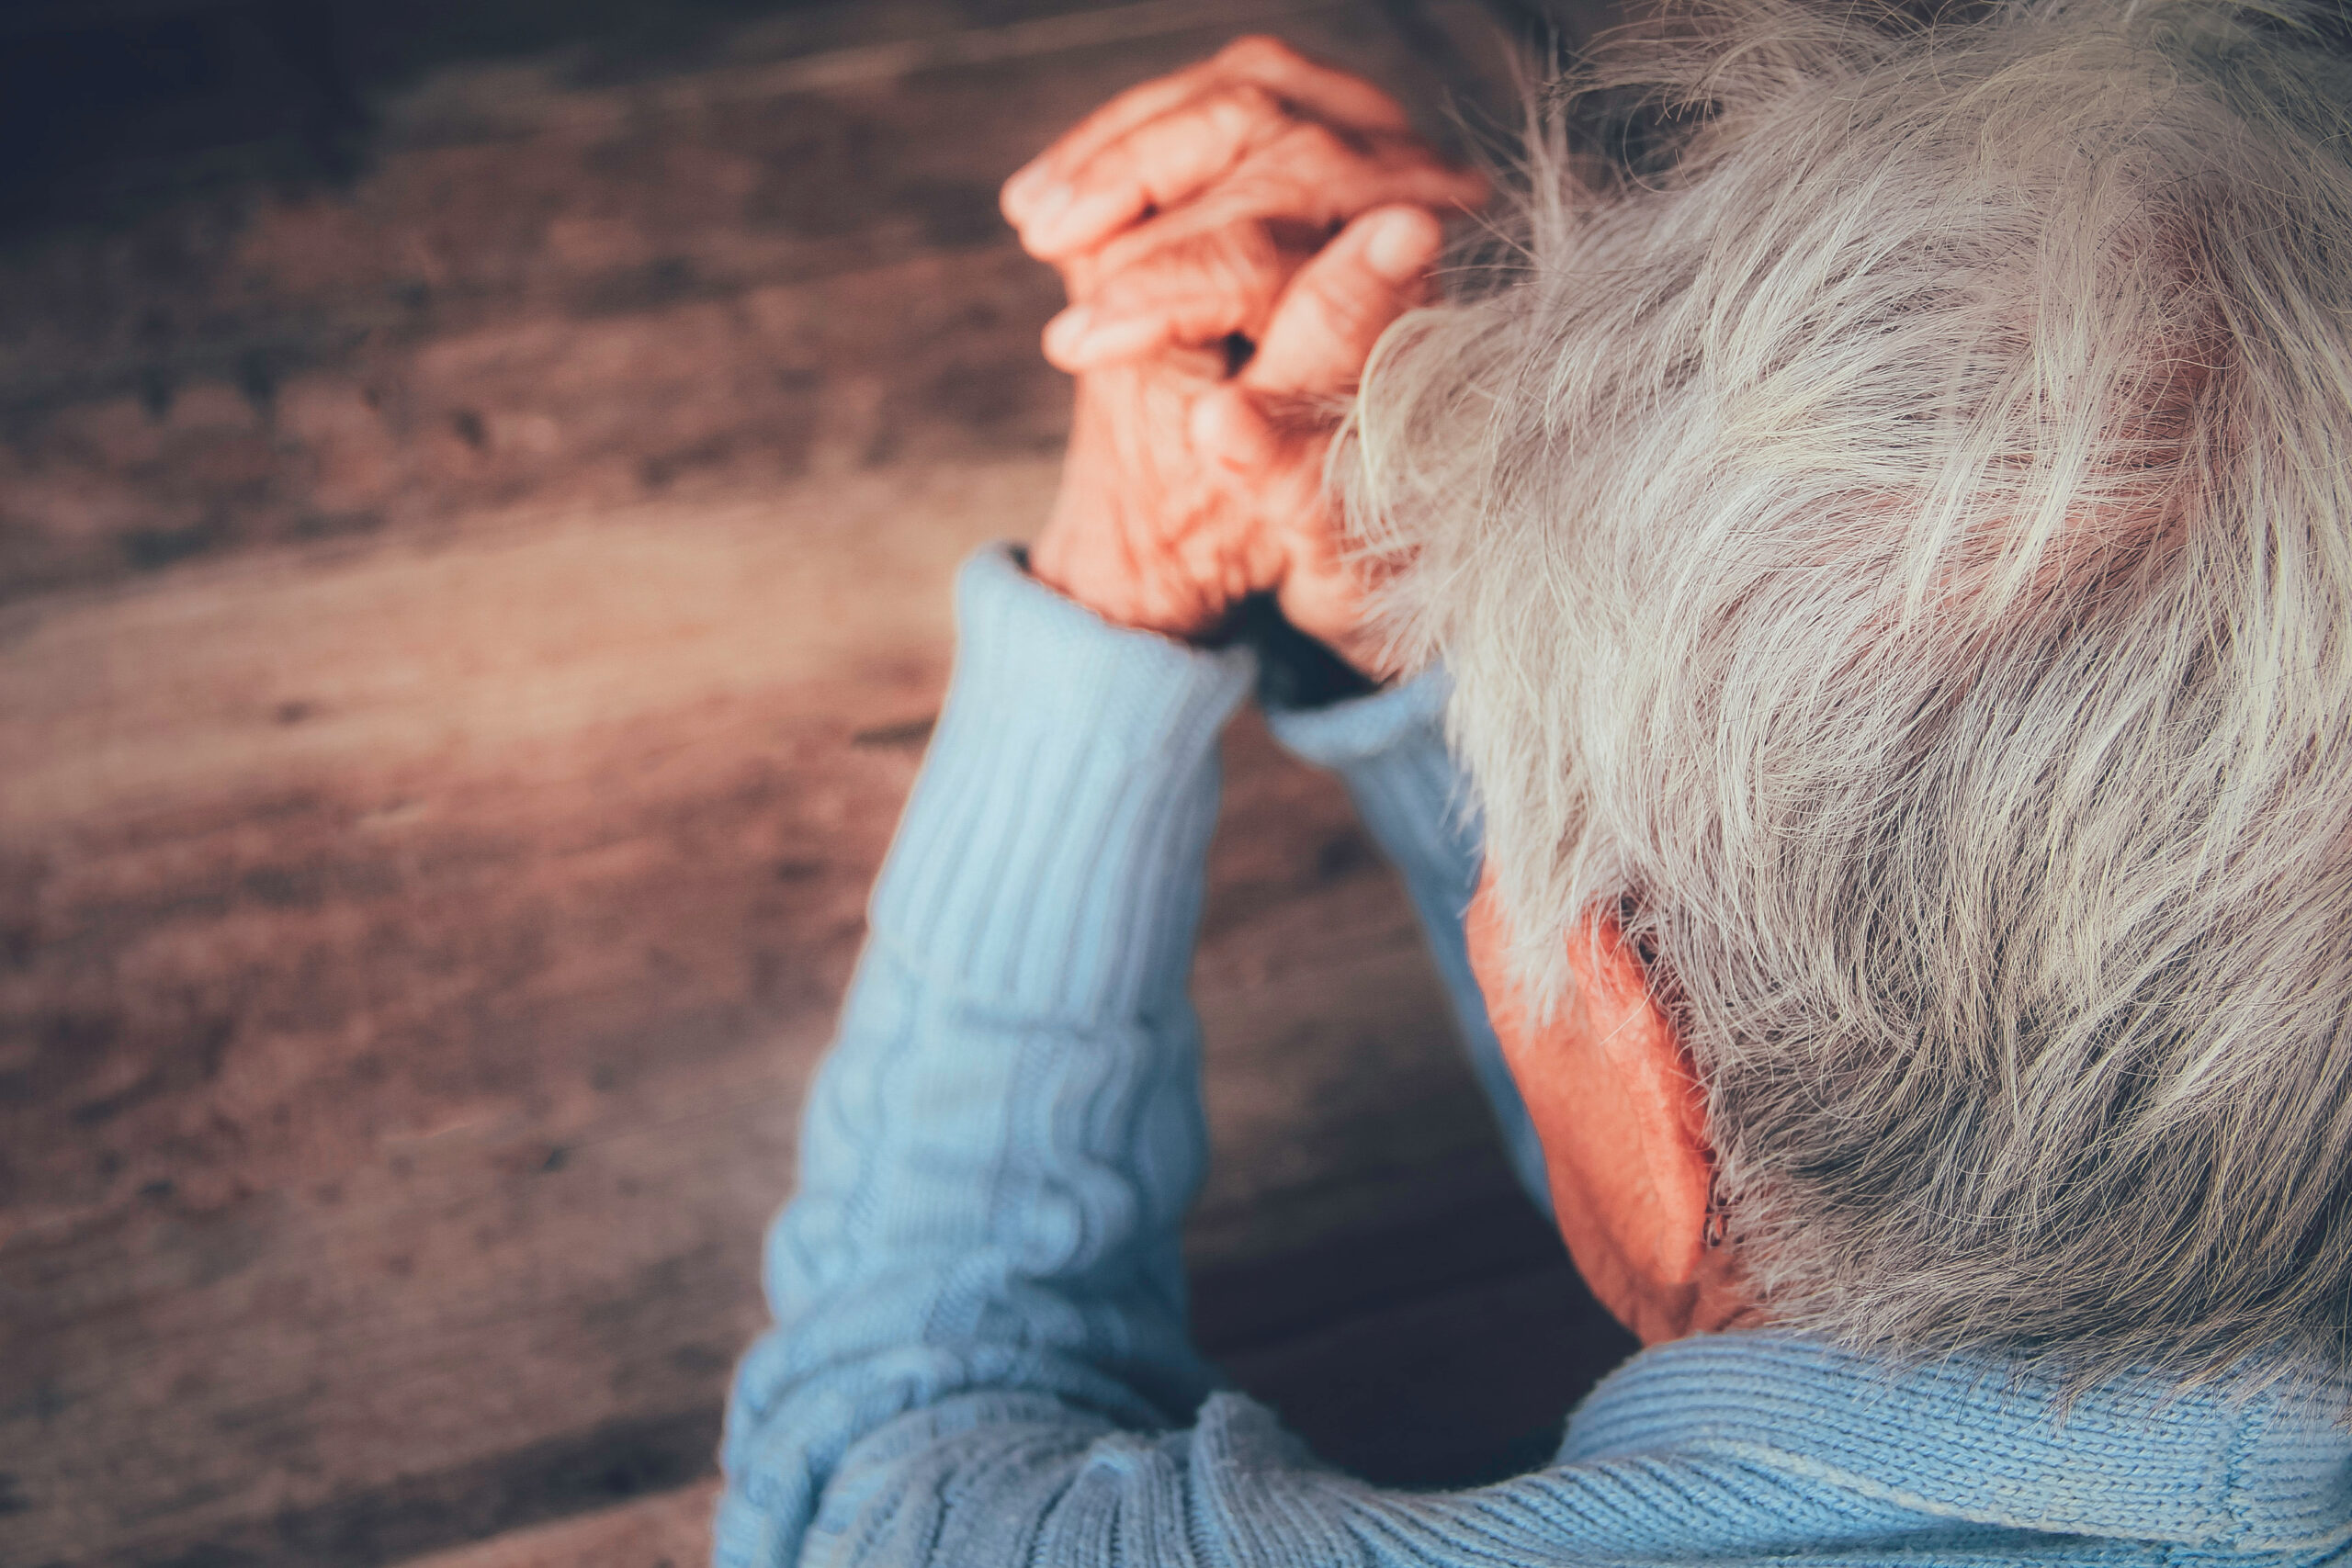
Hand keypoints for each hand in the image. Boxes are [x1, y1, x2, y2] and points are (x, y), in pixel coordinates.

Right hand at [1005, 39, 1478, 669]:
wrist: (1342, 493)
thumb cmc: (1332, 517)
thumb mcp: (1313, 509)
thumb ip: (1280, 459)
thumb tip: (1222, 425)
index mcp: (1419, 293)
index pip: (1283, 252)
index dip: (1170, 289)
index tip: (1078, 342)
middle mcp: (1417, 200)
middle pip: (1266, 140)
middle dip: (1135, 198)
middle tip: (1047, 250)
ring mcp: (1370, 153)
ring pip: (1238, 100)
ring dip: (1121, 152)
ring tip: (1038, 217)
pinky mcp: (1314, 136)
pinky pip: (1209, 101)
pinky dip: (1123, 139)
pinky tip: (1049, 193)